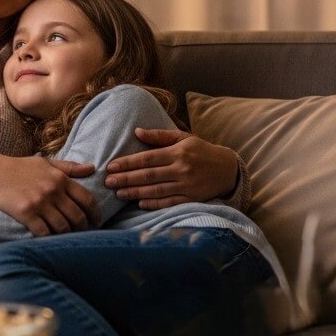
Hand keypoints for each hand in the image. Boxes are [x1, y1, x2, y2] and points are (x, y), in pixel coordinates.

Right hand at [0, 150, 98, 236]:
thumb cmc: (19, 167)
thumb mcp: (46, 163)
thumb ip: (70, 167)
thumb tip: (92, 168)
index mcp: (61, 179)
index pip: (87, 199)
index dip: (95, 214)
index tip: (96, 222)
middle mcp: (53, 191)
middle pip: (77, 216)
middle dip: (83, 228)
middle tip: (82, 233)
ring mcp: (39, 203)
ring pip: (62, 227)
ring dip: (67, 235)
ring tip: (66, 237)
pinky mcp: (25, 213)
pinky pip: (43, 232)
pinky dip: (48, 238)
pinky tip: (49, 239)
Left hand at [105, 128, 238, 209]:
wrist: (227, 169)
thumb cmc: (201, 151)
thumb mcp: (183, 138)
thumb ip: (159, 136)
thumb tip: (136, 131)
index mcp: (177, 152)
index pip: (147, 158)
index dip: (128, 163)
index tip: (111, 166)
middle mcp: (181, 169)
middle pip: (149, 175)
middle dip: (126, 179)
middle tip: (108, 182)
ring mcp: (187, 185)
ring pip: (156, 190)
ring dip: (136, 192)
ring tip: (118, 193)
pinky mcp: (192, 198)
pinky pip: (170, 202)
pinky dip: (155, 204)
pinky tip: (140, 204)